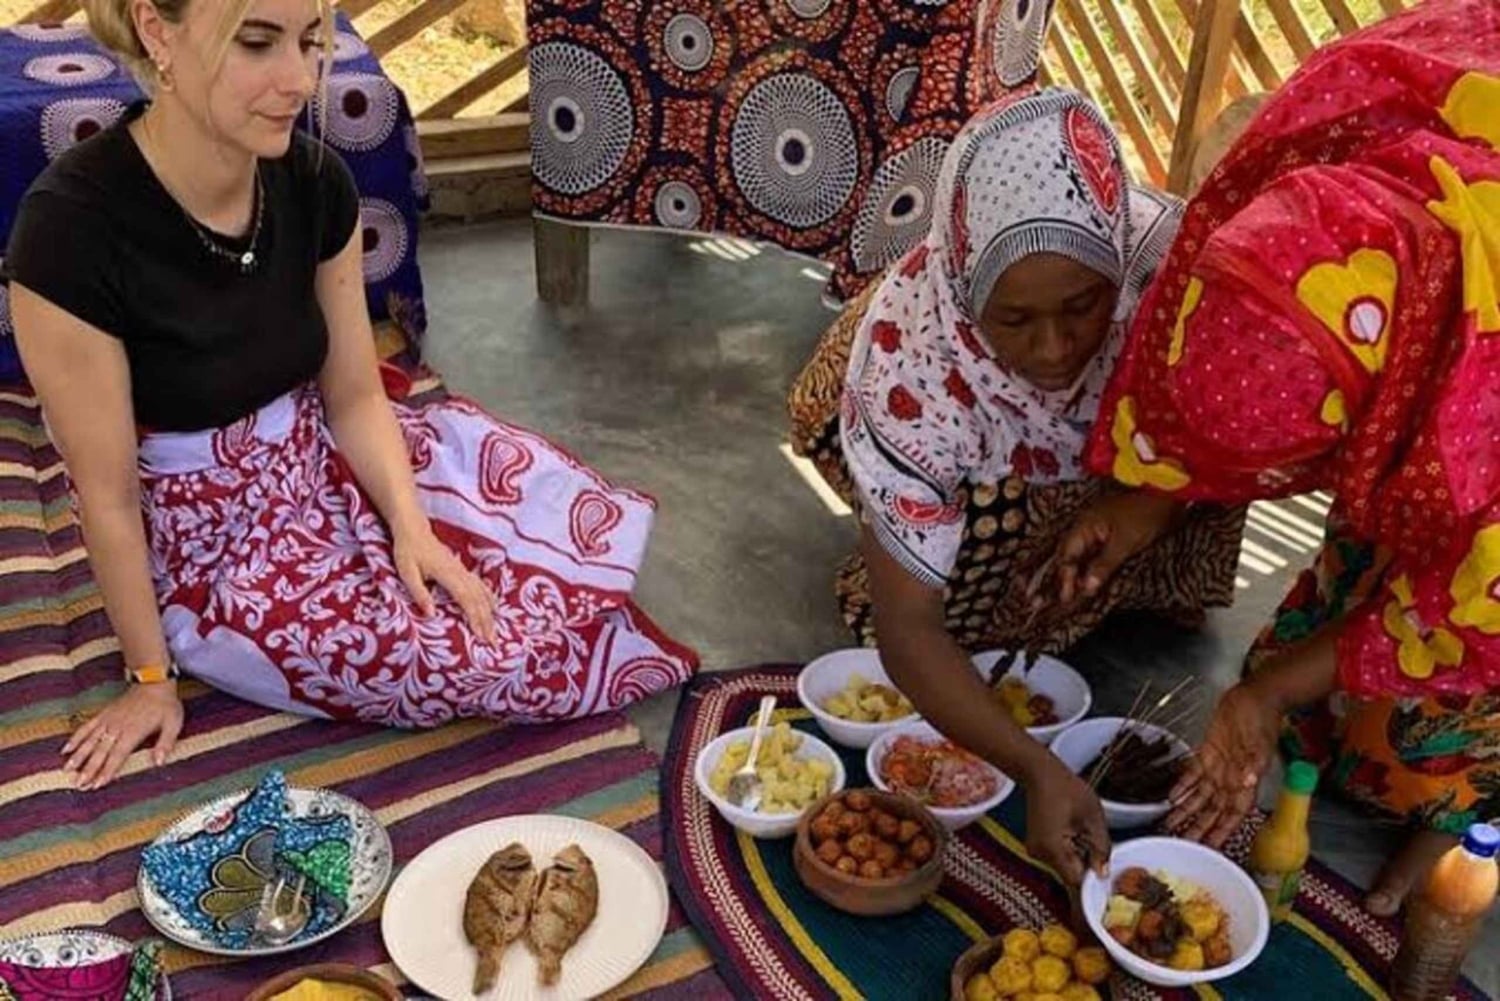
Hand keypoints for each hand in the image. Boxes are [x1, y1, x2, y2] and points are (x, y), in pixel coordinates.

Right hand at [62, 682, 183, 789]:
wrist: (154, 681)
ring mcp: (108, 720)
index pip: (117, 755)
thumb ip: (166, 743)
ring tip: (67, 770)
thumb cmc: (165, 704)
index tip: (97, 784)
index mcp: (133, 732)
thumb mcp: (173, 723)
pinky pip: (86, 727)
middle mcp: (117, 727)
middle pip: (100, 751)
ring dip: (78, 756)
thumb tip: (160, 762)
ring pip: (90, 741)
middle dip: (88, 769)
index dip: (107, 770)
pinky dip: (76, 738)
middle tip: (78, 784)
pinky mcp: (104, 714)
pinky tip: (66, 749)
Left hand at [392, 527, 496, 643]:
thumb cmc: (408, 551)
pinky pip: (481, 586)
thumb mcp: (407, 573)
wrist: (414, 530)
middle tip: (493, 642)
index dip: (475, 618)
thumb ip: (419, 593)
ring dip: (490, 613)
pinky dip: (489, 599)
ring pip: (482, 593)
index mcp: (447, 575)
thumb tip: (431, 615)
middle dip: (487, 621)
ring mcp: (463, 571)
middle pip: (479, 600)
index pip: (466, 599)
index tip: (481, 636)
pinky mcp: (462, 570)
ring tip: (495, 630)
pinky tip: (494, 608)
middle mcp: (460, 573)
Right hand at [1024, 757, 1110, 885]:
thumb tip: (1103, 874)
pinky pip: (1058, 857)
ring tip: (1081, 830)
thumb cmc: (1066, 789)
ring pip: (1065, 866)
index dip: (1093, 876)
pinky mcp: (1037, 846)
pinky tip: (1072, 830)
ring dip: (1078, 855)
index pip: (1076, 881)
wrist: (1041, 774)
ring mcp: (1035, 851)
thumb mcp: (1093, 817)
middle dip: (1087, 863)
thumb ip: (1100, 848)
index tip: (1103, 866)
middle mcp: (1039, 854)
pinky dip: (1069, 849)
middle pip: (1070, 874)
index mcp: (1052, 848)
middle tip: (1092, 839)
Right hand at [1031, 491, 1182, 609]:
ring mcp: (1099, 530)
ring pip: (1081, 556)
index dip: (1065, 578)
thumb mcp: (1124, 542)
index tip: (1066, 597)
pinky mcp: (1112, 534)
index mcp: (1084, 524)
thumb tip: (1086, 587)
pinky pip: (1095, 554)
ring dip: (1077, 574)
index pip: (1067, 555)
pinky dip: (1092, 568)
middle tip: (1060, 599)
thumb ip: (1103, 565)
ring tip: (1073, 594)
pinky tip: (1092, 580)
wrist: (1168, 495)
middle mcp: (1087, 526)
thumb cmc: (1146, 513)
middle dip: (1064, 577)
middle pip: (1069, 556)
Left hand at [1167, 683, 1279, 845]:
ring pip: (1200, 796)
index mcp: (1247, 781)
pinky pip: (1192, 774)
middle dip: (1199, 827)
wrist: (1255, 696)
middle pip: (1212, 810)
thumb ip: (1254, 765)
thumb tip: (1249, 783)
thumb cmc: (1263, 719)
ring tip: (1170, 826)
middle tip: (1181, 843)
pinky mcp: (1207, 753)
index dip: (1222, 831)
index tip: (1210, 848)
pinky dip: (1181, 786)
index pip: (1233, 814)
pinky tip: (1169, 798)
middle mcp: (1231, 779)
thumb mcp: (1260, 743)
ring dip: (1186, 811)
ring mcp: (1218, 767)